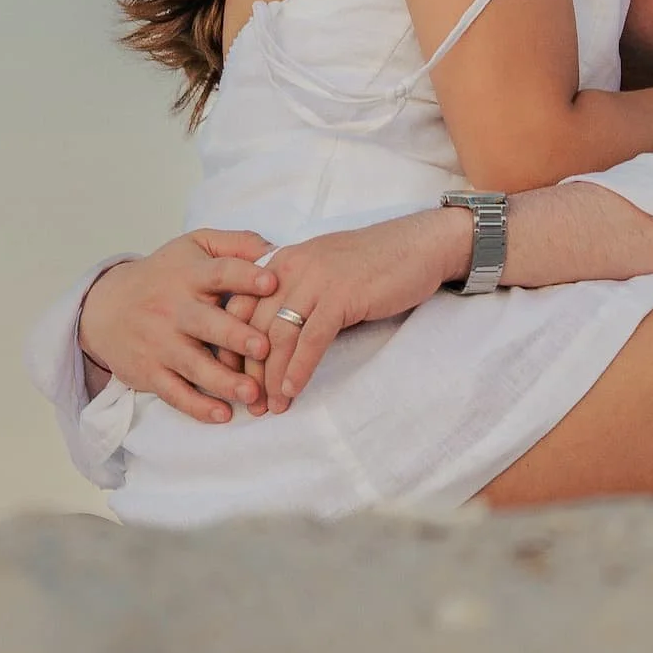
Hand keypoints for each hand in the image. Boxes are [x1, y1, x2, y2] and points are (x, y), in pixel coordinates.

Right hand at [77, 229, 279, 423]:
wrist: (106, 307)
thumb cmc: (166, 274)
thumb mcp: (195, 246)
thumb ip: (237, 244)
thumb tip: (279, 250)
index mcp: (190, 275)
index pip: (219, 273)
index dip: (245, 276)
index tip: (272, 282)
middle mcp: (174, 309)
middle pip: (207, 323)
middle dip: (235, 336)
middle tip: (264, 347)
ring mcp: (161, 343)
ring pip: (194, 365)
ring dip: (224, 380)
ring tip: (253, 392)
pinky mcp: (151, 372)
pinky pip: (175, 393)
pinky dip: (197, 406)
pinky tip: (223, 414)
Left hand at [234, 207, 468, 415]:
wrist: (419, 245)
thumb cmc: (374, 263)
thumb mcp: (323, 270)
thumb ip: (296, 294)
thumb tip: (275, 339)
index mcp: (283, 261)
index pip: (242, 309)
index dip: (233, 348)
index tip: (235, 380)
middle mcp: (292, 268)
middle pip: (256, 327)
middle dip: (250, 372)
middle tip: (253, 405)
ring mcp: (317, 280)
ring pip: (280, 336)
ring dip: (273, 378)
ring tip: (273, 407)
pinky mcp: (341, 296)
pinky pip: (312, 339)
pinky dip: (299, 369)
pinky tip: (294, 390)